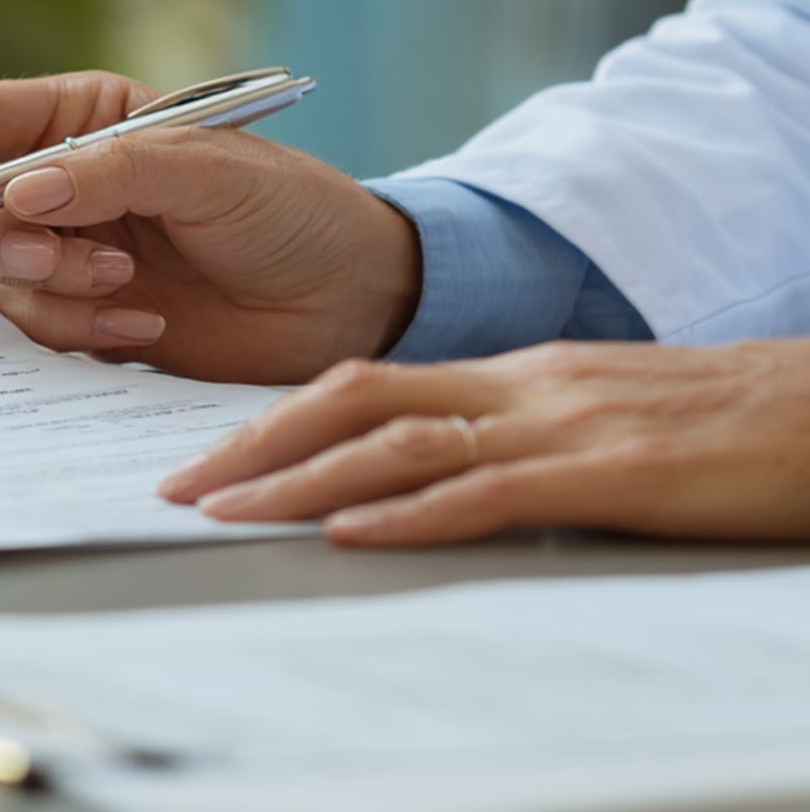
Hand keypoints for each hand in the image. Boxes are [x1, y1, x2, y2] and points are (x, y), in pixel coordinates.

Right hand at [0, 72, 420, 382]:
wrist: (349, 298)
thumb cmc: (290, 208)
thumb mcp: (208, 168)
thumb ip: (110, 172)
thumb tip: (16, 194)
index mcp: (81, 117)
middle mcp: (60, 183)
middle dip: (1, 239)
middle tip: (62, 257)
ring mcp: (69, 251)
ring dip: (51, 289)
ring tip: (130, 289)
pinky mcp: (85, 315)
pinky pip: (34, 329)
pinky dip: (78, 329)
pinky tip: (145, 322)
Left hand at [157, 340, 809, 544]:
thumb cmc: (730, 424)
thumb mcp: (604, 419)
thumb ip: (520, 437)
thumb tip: (435, 475)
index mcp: (514, 374)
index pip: (365, 383)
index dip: (275, 419)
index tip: (209, 457)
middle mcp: (522, 385)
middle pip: (353, 398)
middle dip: (254, 444)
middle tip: (178, 487)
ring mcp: (564, 422)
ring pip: (401, 441)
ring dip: (303, 480)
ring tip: (227, 512)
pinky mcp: (614, 471)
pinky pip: (490, 490)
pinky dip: (411, 513)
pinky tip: (353, 534)